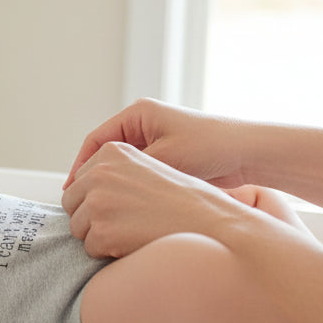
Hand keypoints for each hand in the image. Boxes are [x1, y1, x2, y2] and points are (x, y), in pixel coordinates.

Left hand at [60, 141, 255, 257]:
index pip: (79, 180)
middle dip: (92, 218)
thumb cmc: (187, 201)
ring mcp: (99, 202)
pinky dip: (109, 253)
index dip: (94, 200)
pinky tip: (137, 244)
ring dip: (100, 236)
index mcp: (113, 151)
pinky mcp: (102, 231)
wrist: (214, 225)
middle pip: (72, 204)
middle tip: (127, 224)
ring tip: (136, 232)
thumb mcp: (150, 169)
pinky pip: (90, 249)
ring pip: (78, 228)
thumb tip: (78, 189)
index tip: (116, 210)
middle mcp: (101, 172)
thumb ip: (115, 173)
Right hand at [64, 98, 249, 189]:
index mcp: (138, 114)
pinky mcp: (167, 156)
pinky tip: (124, 207)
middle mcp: (144, 124)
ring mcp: (156, 140)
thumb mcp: (165, 158)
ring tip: (99, 207)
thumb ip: (132, 170)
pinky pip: (138, 174)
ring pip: (121, 166)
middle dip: (92, 178)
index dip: (79, 166)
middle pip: (105, 153)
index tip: (71, 190)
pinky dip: (129, 189)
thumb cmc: (211, 148)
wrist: (251, 153)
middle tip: (80, 202)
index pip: (95, 141)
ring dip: (111, 185)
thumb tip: (103, 190)